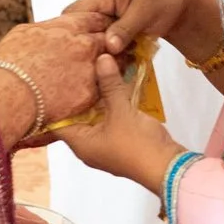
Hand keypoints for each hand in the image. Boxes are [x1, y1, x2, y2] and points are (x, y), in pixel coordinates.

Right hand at [0, 18, 101, 149]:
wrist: (7, 95)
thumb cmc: (7, 63)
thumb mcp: (24, 33)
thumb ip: (46, 29)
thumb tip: (51, 29)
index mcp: (69, 27)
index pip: (96, 19)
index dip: (100, 25)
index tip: (100, 30)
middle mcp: (84, 45)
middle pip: (108, 40)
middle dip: (110, 44)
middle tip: (109, 50)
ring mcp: (89, 69)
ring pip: (113, 64)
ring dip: (111, 66)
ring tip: (106, 71)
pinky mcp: (89, 94)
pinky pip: (104, 88)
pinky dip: (103, 88)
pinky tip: (95, 91)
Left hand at [58, 51, 186, 196]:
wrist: (167, 166)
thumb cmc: (137, 143)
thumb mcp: (121, 110)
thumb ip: (110, 84)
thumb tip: (101, 57)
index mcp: (80, 143)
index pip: (57, 121)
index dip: (55, 100)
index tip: (56, 78)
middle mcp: (88, 145)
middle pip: (76, 116)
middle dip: (77, 94)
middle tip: (73, 69)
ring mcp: (105, 143)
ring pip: (94, 116)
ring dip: (96, 97)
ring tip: (92, 71)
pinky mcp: (120, 140)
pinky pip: (109, 118)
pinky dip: (109, 104)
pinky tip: (112, 84)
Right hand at [65, 0, 223, 75]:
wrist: (178, 3)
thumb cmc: (163, 1)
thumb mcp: (145, 14)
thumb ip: (125, 29)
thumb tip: (108, 46)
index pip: (75, 13)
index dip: (73, 33)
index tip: (78, 55)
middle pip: (76, 23)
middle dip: (80, 42)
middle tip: (86, 64)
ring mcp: (100, 9)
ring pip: (85, 30)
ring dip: (91, 46)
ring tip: (95, 64)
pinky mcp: (107, 20)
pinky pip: (96, 34)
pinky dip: (100, 46)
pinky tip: (104, 60)